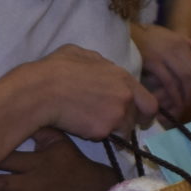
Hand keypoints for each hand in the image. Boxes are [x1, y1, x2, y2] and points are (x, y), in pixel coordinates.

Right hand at [31, 45, 157, 140]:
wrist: (42, 91)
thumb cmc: (56, 69)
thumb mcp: (80, 54)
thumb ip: (99, 63)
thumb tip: (102, 67)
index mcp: (123, 77)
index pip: (148, 100)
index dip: (143, 110)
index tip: (137, 116)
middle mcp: (125, 96)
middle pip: (141, 117)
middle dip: (133, 123)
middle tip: (120, 127)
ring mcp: (116, 115)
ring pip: (123, 130)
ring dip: (112, 129)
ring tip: (91, 123)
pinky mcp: (103, 131)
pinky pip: (105, 136)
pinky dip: (96, 134)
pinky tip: (81, 126)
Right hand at [132, 23, 190, 119]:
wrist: (127, 33)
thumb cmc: (147, 35)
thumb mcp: (169, 35)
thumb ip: (186, 42)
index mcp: (180, 43)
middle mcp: (175, 48)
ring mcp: (164, 55)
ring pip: (182, 78)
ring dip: (185, 95)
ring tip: (185, 106)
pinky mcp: (153, 63)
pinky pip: (168, 81)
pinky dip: (173, 93)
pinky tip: (174, 102)